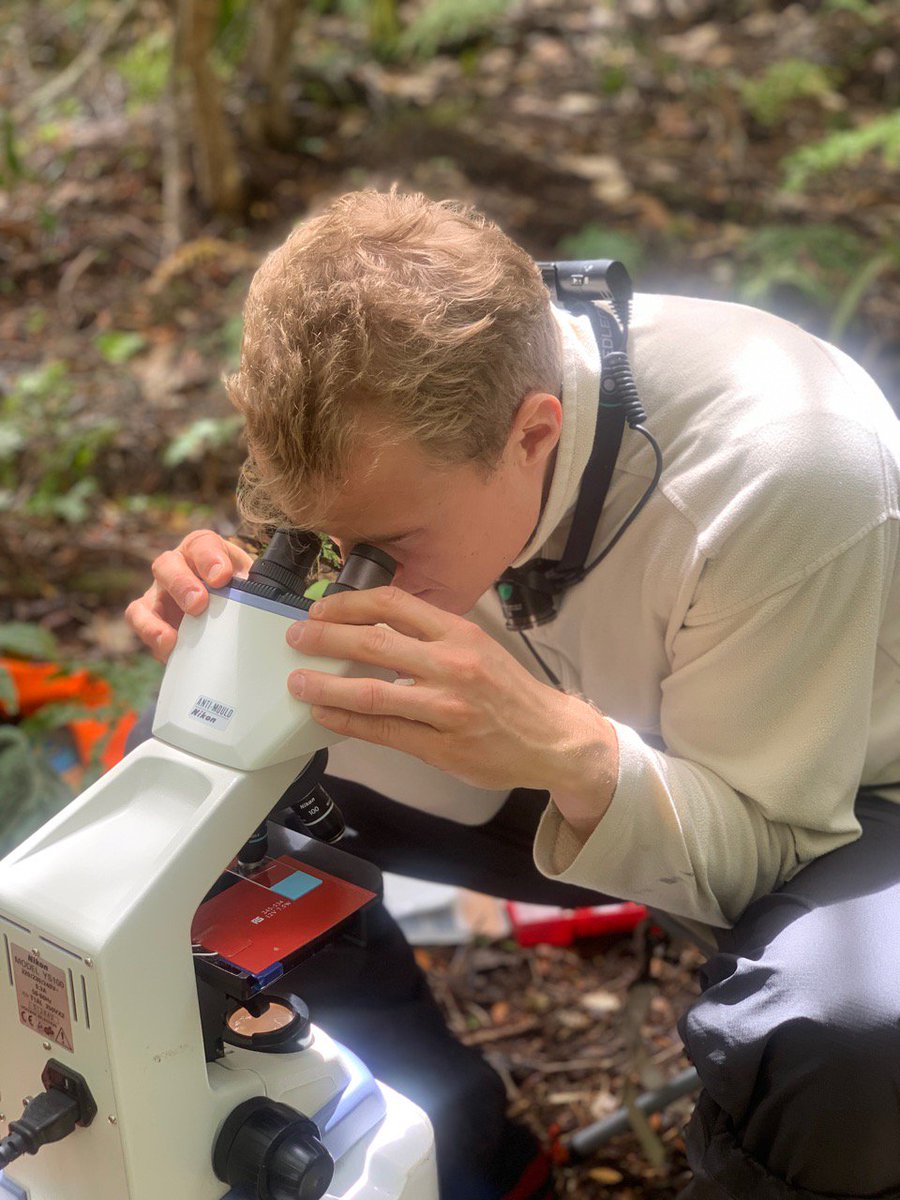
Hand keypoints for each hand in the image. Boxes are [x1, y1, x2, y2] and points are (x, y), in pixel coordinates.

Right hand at [125, 529, 253, 662]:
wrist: (229, 611)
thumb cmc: (240, 590)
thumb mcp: (251, 584)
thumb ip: (258, 589)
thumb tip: (272, 606)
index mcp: (204, 550)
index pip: (202, 544)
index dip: (210, 558)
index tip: (223, 577)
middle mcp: (177, 566)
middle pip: (168, 565)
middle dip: (182, 584)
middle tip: (198, 603)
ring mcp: (159, 593)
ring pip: (146, 598)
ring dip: (155, 619)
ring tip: (172, 638)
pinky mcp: (149, 617)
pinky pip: (141, 624)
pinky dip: (151, 637)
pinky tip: (169, 650)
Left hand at [285, 585, 616, 802]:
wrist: (553, 738)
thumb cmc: (510, 692)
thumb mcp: (477, 647)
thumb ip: (430, 637)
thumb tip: (369, 629)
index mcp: (460, 633)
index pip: (394, 603)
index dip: (350, 603)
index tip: (322, 609)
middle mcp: (452, 665)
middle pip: (375, 642)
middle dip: (326, 637)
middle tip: (296, 637)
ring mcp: (446, 708)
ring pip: (372, 691)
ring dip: (326, 684)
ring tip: (299, 681)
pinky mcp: (441, 747)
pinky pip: (383, 731)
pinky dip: (347, 721)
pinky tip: (325, 714)